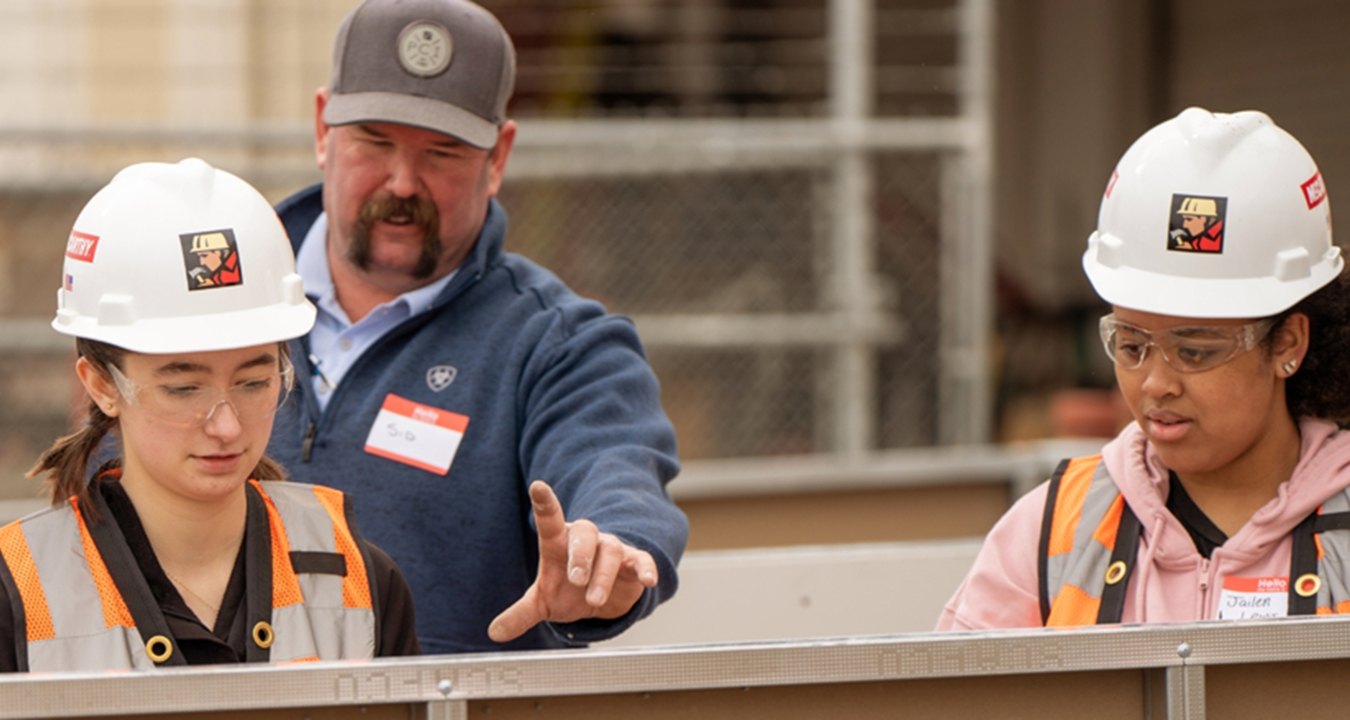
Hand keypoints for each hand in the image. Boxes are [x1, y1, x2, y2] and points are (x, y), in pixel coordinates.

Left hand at [488, 480, 658, 642]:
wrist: (601, 599)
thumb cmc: (567, 591)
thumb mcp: (542, 602)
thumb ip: (520, 614)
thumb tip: (494, 632)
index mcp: (558, 544)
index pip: (550, 521)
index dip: (545, 504)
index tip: (537, 487)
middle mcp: (586, 540)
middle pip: (584, 532)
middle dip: (580, 555)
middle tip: (575, 579)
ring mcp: (611, 549)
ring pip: (610, 551)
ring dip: (602, 575)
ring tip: (594, 600)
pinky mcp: (633, 563)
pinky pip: (642, 560)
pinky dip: (646, 568)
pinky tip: (648, 580)